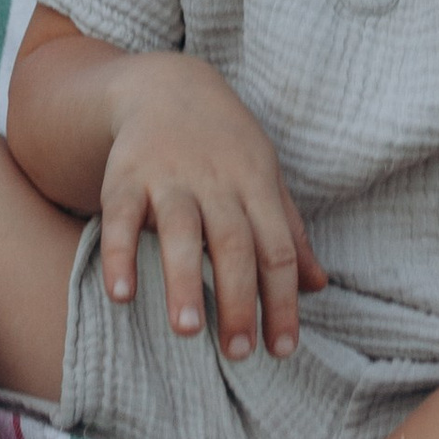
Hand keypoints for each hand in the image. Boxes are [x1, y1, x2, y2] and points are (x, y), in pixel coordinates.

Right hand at [97, 53, 325, 365]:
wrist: (166, 85)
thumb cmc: (225, 146)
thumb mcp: (264, 178)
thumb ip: (289, 232)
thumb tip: (319, 286)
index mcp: (256, 183)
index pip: (277, 248)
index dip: (282, 300)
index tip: (282, 350)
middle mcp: (216, 180)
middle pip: (234, 243)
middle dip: (237, 300)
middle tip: (239, 353)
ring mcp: (169, 175)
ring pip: (181, 230)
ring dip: (183, 280)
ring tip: (187, 332)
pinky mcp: (125, 174)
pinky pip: (120, 216)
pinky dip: (119, 254)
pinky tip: (121, 295)